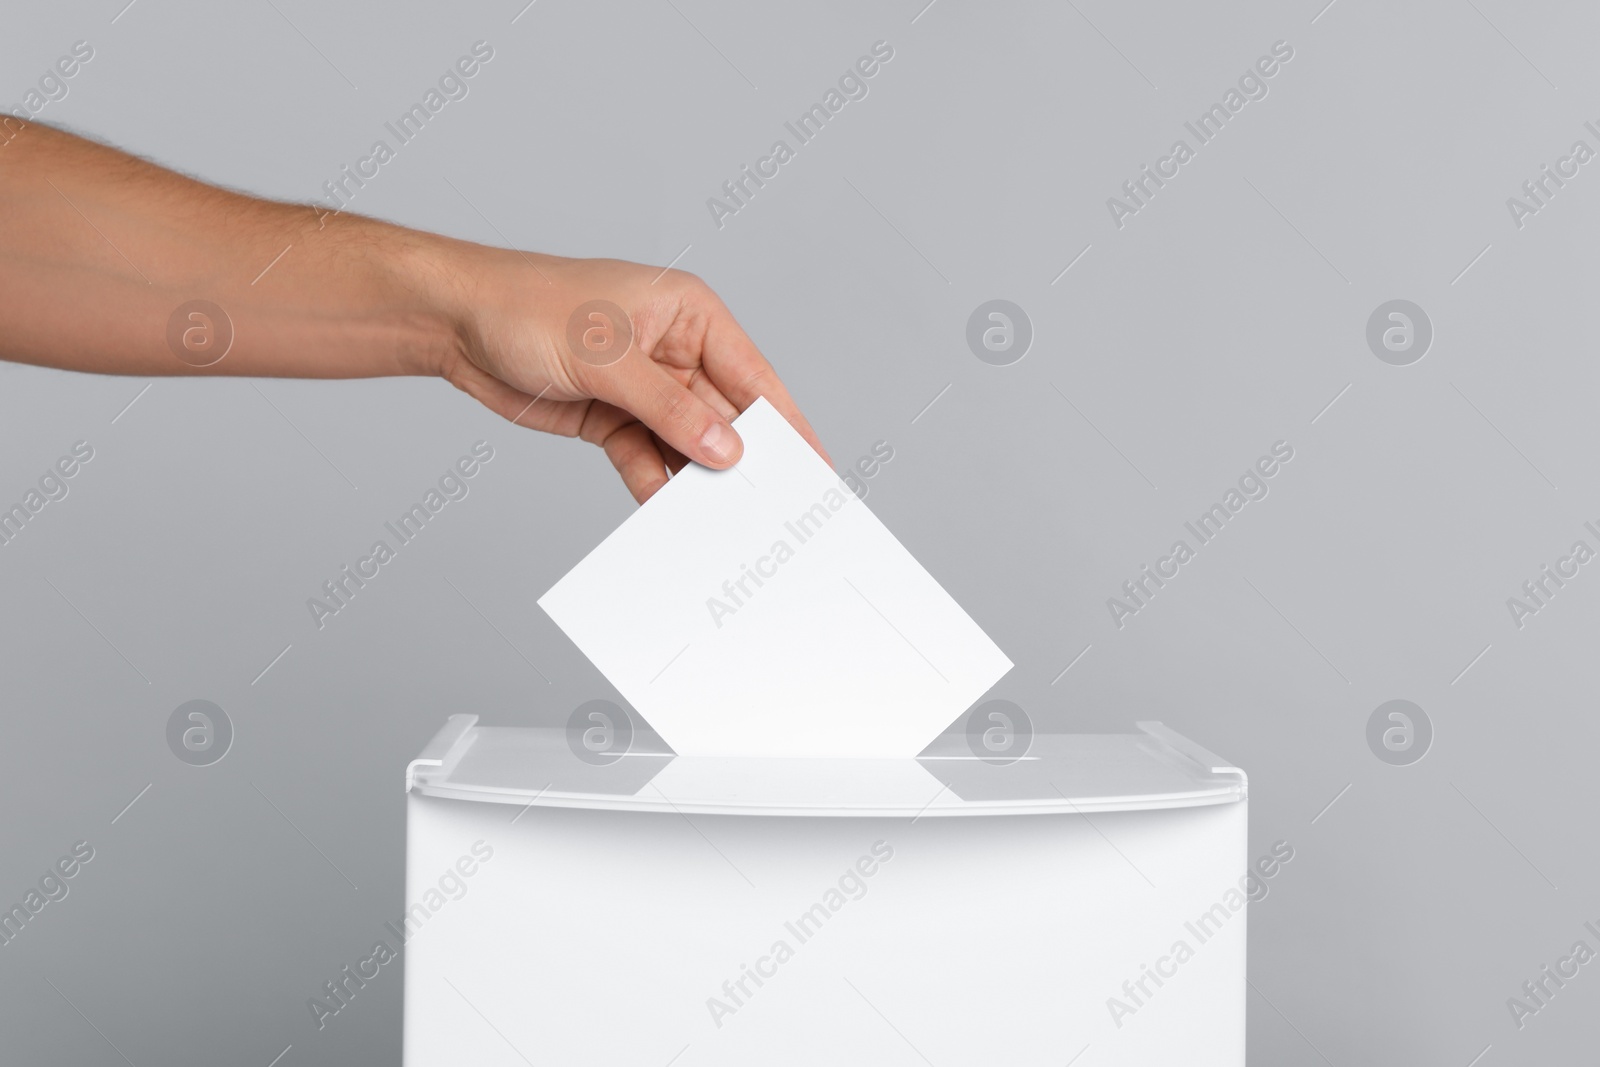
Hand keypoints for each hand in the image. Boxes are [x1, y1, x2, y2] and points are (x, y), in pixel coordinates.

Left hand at [432, 250, 828, 501]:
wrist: (456, 323)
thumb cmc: (528, 305)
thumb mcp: (605, 355)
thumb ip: (669, 408)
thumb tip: (725, 448)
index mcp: (690, 312)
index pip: (754, 374)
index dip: (786, 422)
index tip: (813, 465)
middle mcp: (675, 350)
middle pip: (725, 415)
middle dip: (742, 459)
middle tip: (769, 507)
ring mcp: (645, 387)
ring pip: (687, 443)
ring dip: (697, 478)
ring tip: (719, 519)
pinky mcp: (614, 417)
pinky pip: (648, 458)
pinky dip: (655, 483)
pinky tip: (665, 509)